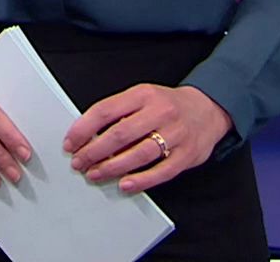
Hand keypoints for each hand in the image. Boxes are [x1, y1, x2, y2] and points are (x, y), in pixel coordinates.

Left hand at [62, 84, 232, 192]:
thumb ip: (118, 112)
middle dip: (94, 151)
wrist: (208, 109)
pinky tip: (125, 184)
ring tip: (95, 174)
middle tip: (79, 162)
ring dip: (112, 167)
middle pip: (120, 133)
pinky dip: (141, 180)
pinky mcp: (187, 154)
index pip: (105, 110)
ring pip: (139, 153)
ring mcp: (176, 134)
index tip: (70, 142)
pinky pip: (162, 171)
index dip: (83, 128)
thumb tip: (87, 135)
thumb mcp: (143, 97)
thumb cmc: (167, 105)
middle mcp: (160, 112)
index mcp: (143, 94)